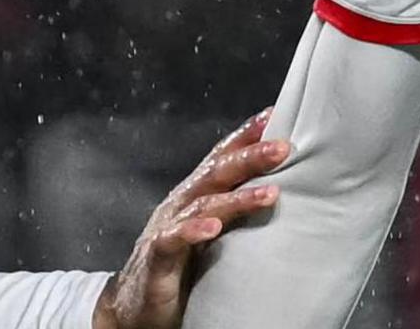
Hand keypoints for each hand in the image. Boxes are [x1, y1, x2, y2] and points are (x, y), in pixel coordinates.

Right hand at [91, 108, 290, 328]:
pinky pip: (173, 240)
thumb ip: (239, 208)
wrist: (136, 305)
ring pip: (204, 203)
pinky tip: (213, 228)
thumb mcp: (216, 230)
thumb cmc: (184, 263)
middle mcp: (182, 202)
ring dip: (238, 198)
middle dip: (250, 157)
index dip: (246, 135)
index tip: (275, 114)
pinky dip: (193, 231)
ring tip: (270, 193)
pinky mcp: (156, 257)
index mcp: (197, 193)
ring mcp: (167, 227)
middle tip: (283, 148)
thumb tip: (283, 189)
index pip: (222, 157)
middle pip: (217, 172)